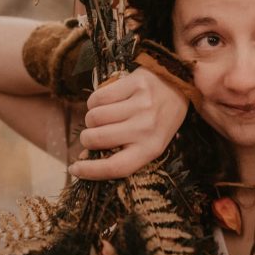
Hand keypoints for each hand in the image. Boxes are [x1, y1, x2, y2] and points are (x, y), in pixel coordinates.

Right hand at [68, 67, 188, 179]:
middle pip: (96, 139)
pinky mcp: (134, 84)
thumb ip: (123, 151)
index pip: (116, 167)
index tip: (74, 169)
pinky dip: (94, 101)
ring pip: (93, 117)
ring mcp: (140, 105)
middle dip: (87, 138)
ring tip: (104, 116)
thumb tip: (83, 160)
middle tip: (94, 133)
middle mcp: (146, 128)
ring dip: (91, 118)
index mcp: (152, 148)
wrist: (180, 84)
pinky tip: (106, 101)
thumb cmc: (161, 117)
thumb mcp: (151, 140)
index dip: (91, 171)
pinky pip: (97, 97)